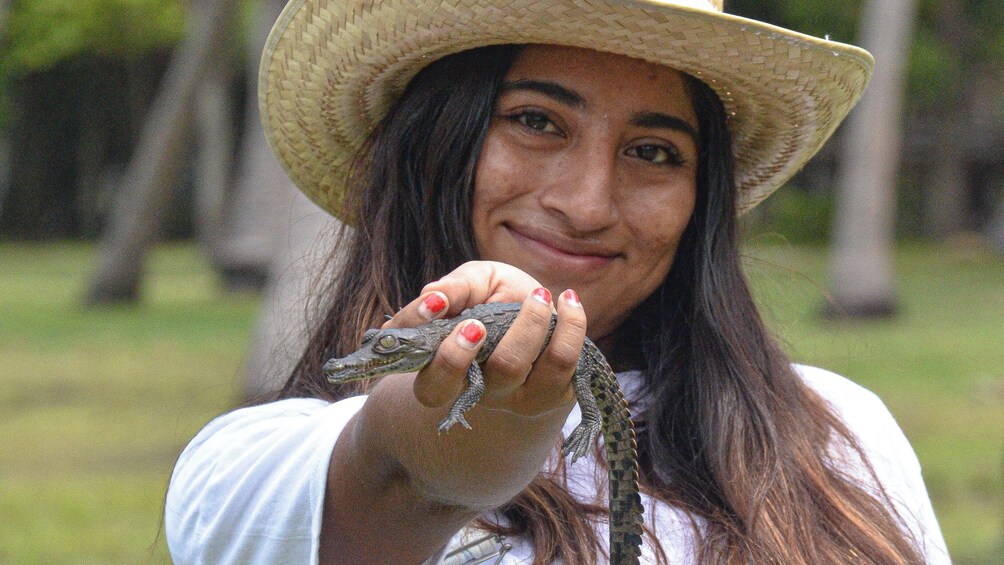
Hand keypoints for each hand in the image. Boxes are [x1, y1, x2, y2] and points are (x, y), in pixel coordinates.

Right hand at [382, 261, 586, 419]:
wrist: (544, 318)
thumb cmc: (496, 299)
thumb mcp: (475, 282)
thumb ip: (455, 287)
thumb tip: (433, 296)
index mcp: (446, 368)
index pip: (425, 377)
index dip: (431, 347)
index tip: (436, 305)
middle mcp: (478, 390)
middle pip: (470, 383)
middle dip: (465, 352)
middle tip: (477, 321)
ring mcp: (516, 396)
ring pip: (515, 369)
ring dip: (529, 324)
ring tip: (540, 295)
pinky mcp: (553, 393)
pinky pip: (565, 366)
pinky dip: (571, 326)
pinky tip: (569, 301)